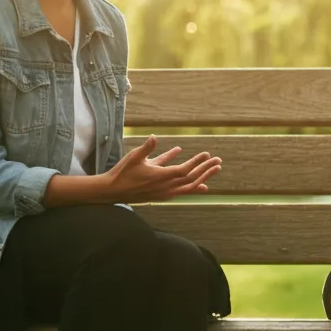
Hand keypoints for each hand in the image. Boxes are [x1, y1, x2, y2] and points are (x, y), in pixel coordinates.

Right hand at [107, 136, 221, 202]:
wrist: (112, 192)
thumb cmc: (122, 173)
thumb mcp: (133, 157)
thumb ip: (146, 148)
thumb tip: (154, 137)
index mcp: (160, 177)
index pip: (184, 171)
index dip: (197, 163)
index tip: (207, 155)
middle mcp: (165, 187)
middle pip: (191, 180)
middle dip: (206, 170)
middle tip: (218, 162)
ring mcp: (164, 193)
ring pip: (188, 187)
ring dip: (202, 178)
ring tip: (214, 171)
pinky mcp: (162, 194)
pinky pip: (181, 190)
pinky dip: (192, 186)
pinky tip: (200, 182)